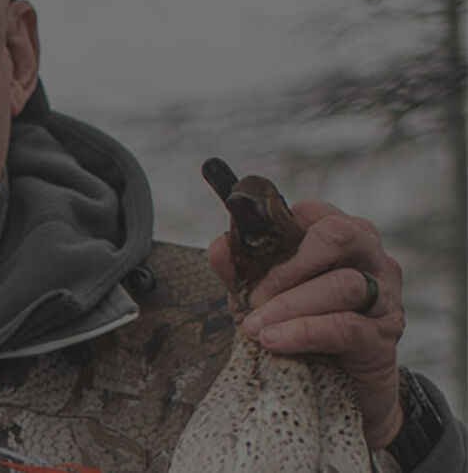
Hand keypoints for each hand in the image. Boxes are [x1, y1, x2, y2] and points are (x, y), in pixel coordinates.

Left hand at [207, 199, 404, 446]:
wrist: (336, 391)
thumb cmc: (298, 330)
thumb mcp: (262, 298)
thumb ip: (242, 271)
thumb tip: (219, 245)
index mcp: (343, 238)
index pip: (313, 213)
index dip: (276, 231)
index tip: (247, 257)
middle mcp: (371, 260)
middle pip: (338, 236)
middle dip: (288, 265)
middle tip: (253, 296)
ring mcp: (384, 298)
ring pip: (342, 284)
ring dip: (289, 305)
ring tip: (254, 328)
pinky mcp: (382, 338)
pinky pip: (345, 327)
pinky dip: (303, 332)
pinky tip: (273, 341)